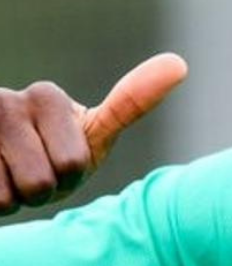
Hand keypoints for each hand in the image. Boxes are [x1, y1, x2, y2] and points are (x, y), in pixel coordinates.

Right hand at [0, 53, 187, 215]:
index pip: (73, 163)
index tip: (60, 161)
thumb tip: (179, 63)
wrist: (0, 180)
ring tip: (7, 181)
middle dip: (39, 193)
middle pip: (41, 182)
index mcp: (45, 97)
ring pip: (7, 197)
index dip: (70, 176)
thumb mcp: (92, 136)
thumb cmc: (49, 160)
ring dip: (9, 202)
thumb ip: (131, 102)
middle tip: (31, 177)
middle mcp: (3, 101)